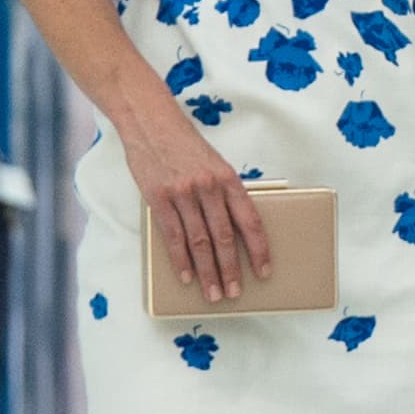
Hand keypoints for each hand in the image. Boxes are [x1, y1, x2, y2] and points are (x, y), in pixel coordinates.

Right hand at [123, 97, 270, 303]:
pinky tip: (186, 276)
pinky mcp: (159, 198)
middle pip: (224, 237)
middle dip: (231, 269)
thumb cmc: (183, 143)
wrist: (150, 121)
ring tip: (212, 293)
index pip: (250, 220)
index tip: (264, 271)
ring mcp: (183, 193)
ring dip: (207, 271)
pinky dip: (180, 259)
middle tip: (234, 292)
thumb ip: (222, 193)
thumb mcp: (213, 162)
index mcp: (228, 178)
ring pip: (199, 242)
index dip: (259, 249)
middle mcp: (209, 187)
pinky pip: (173, 236)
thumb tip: (231, 229)